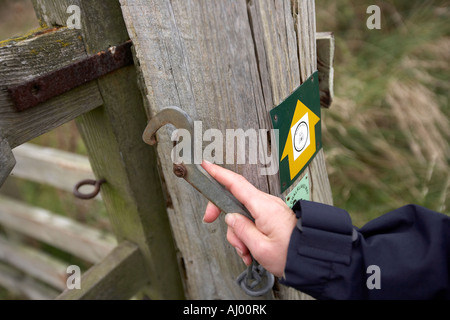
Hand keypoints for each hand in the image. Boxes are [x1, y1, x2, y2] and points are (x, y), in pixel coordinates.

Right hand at [201, 161, 296, 277]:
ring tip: (247, 252)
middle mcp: (267, 204)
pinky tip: (251, 251)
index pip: (236, 184)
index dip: (219, 174)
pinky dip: (248, 236)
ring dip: (239, 235)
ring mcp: (269, 210)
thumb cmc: (292, 254)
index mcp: (263, 207)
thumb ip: (241, 230)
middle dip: (226, 220)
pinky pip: (252, 221)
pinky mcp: (272, 217)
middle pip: (235, 202)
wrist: (313, 258)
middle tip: (216, 228)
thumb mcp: (260, 247)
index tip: (206, 165)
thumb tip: (230, 218)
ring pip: (242, 216)